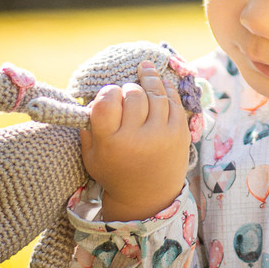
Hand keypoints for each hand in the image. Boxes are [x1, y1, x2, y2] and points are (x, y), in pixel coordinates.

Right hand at [80, 61, 189, 220]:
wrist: (148, 197)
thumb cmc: (115, 172)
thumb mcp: (91, 156)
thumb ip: (88, 127)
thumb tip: (93, 95)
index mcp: (111, 143)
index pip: (106, 102)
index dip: (107, 92)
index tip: (110, 94)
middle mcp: (137, 138)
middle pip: (133, 95)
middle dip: (128, 89)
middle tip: (127, 93)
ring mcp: (162, 135)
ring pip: (155, 93)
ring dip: (148, 80)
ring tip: (144, 70)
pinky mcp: (180, 133)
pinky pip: (174, 101)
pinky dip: (166, 88)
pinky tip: (160, 81)